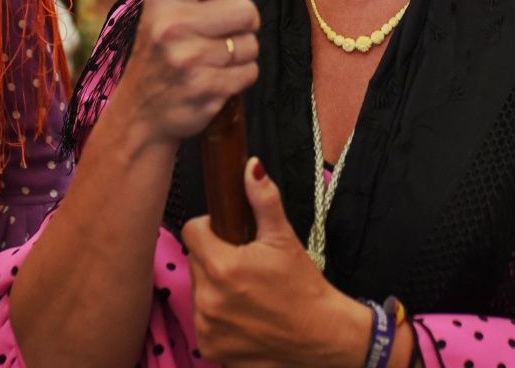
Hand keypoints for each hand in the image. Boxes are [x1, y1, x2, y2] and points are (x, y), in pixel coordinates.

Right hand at [110, 0, 259, 146]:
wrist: (138, 114)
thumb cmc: (160, 53)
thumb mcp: (160, 10)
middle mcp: (171, 25)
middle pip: (245, 9)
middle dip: (246, 23)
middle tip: (225, 32)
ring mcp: (187, 59)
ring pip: (251, 45)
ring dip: (241, 54)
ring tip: (213, 60)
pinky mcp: (204, 89)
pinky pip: (250, 73)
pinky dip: (240, 78)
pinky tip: (216, 80)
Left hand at [183, 158, 374, 367]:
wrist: (322, 336)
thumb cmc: (304, 286)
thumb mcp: (284, 238)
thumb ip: (263, 199)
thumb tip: (251, 166)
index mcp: (223, 266)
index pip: (192, 231)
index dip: (211, 228)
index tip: (231, 236)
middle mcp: (208, 299)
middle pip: (196, 261)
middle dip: (216, 258)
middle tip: (247, 265)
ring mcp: (207, 327)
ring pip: (199, 291)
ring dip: (215, 288)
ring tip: (247, 292)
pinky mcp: (211, 348)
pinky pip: (203, 321)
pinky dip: (218, 317)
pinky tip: (245, 315)